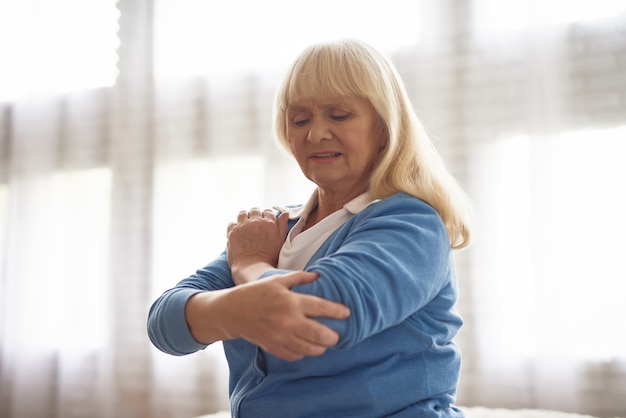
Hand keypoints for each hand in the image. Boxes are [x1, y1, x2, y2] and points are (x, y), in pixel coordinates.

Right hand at [188, 271, 349, 360]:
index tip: (347, 313)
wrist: (231, 311)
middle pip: (319, 334)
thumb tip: (318, 276)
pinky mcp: (273, 347)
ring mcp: (280, 336)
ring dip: (321, 347)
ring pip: (309, 348)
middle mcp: (288, 320)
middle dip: (333, 336)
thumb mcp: (277, 280)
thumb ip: (299, 278)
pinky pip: (295, 355)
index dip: (337, 311)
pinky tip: (306, 347)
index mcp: (290, 301)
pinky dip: (304, 353)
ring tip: (324, 343)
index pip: (321, 308)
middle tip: (337, 335)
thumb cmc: (255, 293)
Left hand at [226, 208, 288, 283]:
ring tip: (245, 225)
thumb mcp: (280, 241)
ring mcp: (242, 226)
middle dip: (255, 215)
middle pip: (254, 210)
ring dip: (244, 217)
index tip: (265, 222)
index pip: (267, 212)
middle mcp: (255, 222)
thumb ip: (282, 225)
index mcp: (268, 223)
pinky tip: (237, 232)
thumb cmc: (269, 257)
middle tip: (255, 223)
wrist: (253, 268)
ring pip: (242, 213)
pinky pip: (232, 223)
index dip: (267, 216)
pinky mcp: (232, 232)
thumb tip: (284, 214)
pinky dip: (234, 226)